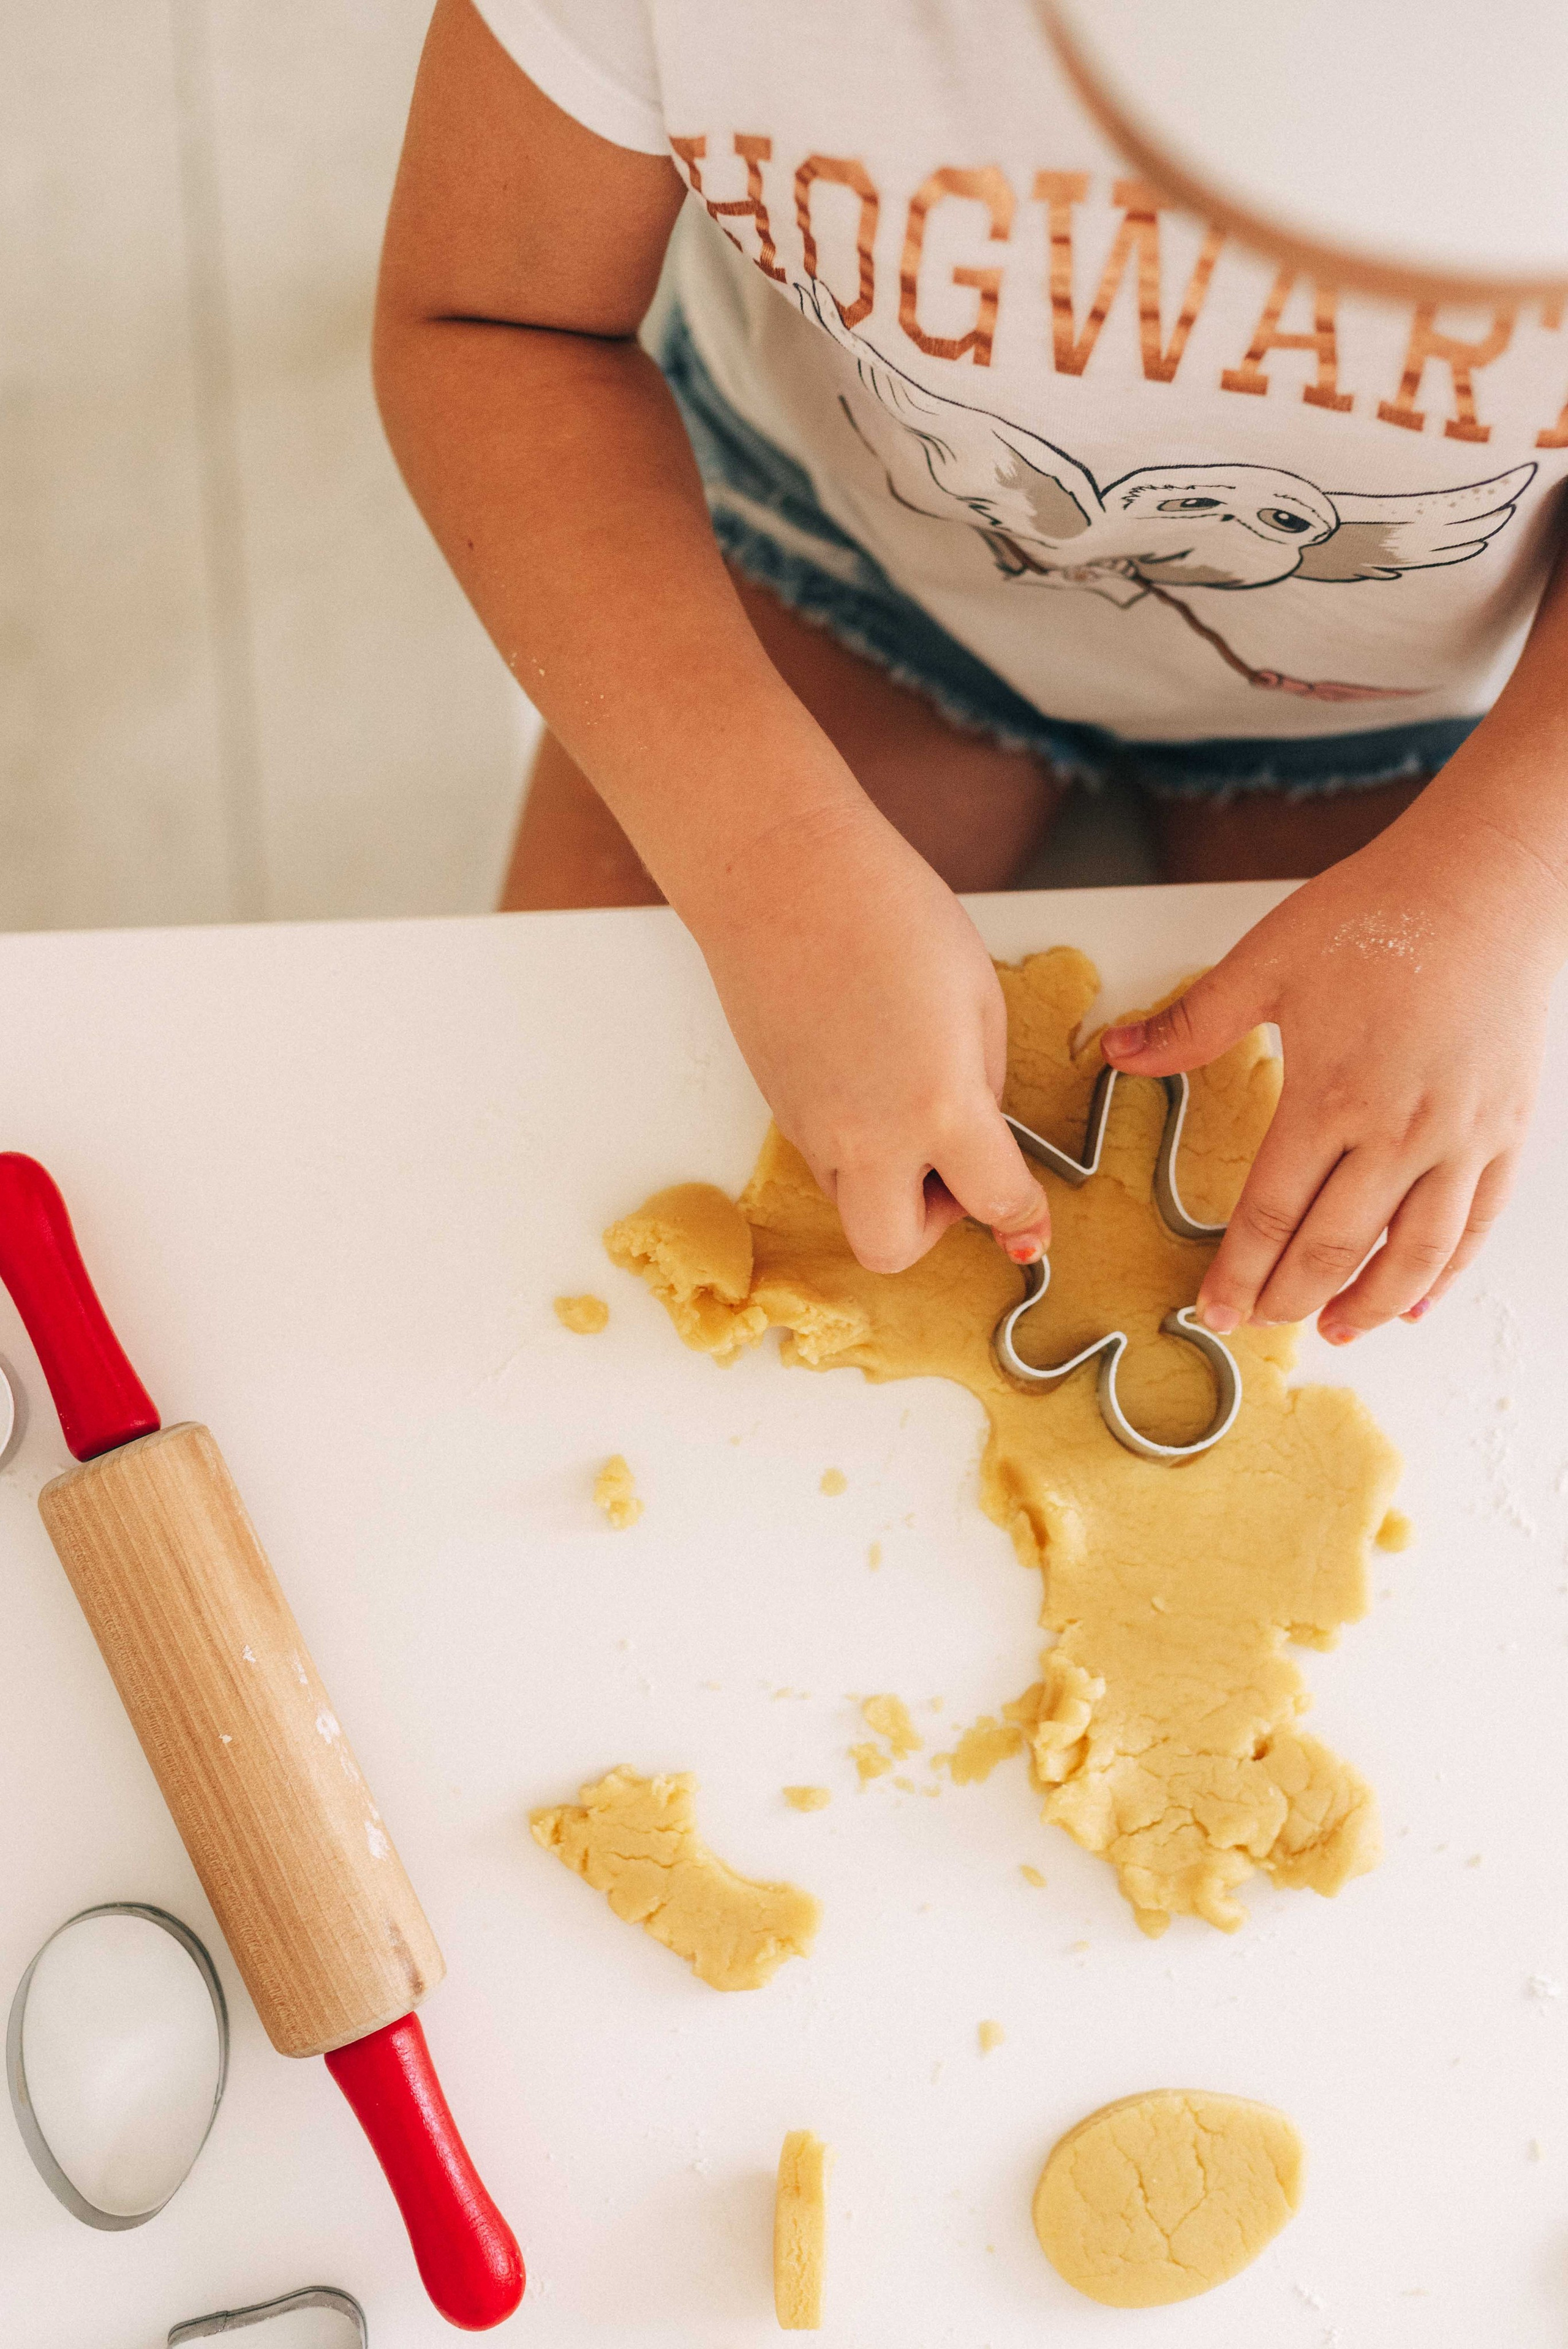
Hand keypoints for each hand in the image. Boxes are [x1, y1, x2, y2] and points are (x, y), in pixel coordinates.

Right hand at [688, 803, 1050, 1274]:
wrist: (782, 878)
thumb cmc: (886, 914)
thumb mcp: (979, 996)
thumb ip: (985, 1083)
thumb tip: (978, 1129)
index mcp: (939, 1106)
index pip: (995, 1202)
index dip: (1025, 1218)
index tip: (1031, 1221)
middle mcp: (867, 1137)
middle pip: (894, 1249)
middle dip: (933, 1229)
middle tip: (953, 1170)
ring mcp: (812, 1129)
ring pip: (852, 1208)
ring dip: (890, 1188)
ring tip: (908, 1109)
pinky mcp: (779, 1109)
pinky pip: (825, 1161)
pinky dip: (856, 1149)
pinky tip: (869, 1081)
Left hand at [1100, 799, 1567, 1341]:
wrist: (1486, 881)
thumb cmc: (1380, 914)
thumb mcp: (1269, 962)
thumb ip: (1192, 1023)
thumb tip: (1118, 1052)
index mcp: (1330, 1096)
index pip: (1272, 1214)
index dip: (1239, 1271)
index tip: (1215, 1306)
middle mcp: (1399, 1131)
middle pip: (1335, 1247)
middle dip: (1289, 1296)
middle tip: (1257, 1322)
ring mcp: (1460, 1139)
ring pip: (1413, 1254)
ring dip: (1367, 1303)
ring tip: (1332, 1329)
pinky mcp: (1505, 1132)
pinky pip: (1475, 1225)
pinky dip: (1444, 1274)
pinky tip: (1415, 1299)